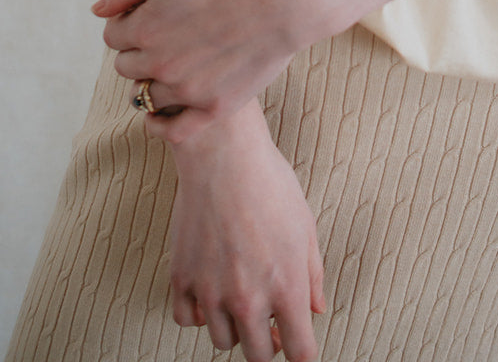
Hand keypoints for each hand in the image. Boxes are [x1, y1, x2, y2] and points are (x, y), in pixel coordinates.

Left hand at [92, 0, 329, 139]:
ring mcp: (186, 91)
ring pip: (146, 96)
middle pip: (126, 66)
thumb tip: (98, 10)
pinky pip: (173, 131)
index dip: (127, 21)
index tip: (147, 14)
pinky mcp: (214, 108)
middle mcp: (160, 63)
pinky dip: (162, 124)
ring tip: (176, 62)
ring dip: (153, 80)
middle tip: (164, 35)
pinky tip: (166, 110)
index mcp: (146, 26)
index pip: (113, 35)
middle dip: (137, 49)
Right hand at [168, 102, 324, 361]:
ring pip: (223, 341)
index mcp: (286, 286)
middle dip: (269, 344)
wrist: (223, 154)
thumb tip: (315, 308)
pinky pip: (187, 319)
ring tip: (240, 299)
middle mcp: (248, 297)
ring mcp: (211, 291)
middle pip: (259, 355)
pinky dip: (198, 313)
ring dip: (235, 328)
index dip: (302, 354)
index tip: (299, 347)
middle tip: (271, 327)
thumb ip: (313, 274)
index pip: (300, 352)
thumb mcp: (306, 226)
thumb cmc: (269, 182)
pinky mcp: (182, 278)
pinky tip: (210, 292)